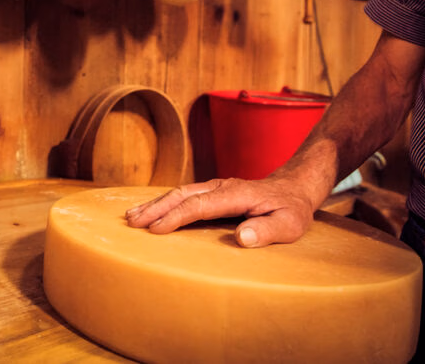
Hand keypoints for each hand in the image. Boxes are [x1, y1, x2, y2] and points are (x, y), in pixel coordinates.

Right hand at [124, 173, 320, 247]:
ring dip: (155, 204)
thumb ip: (266, 231)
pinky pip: (183, 195)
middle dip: (155, 208)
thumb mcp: (289, 225)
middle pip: (181, 195)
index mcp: (235, 195)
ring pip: (178, 192)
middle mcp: (220, 187)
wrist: (293, 188)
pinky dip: (163, 202)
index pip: (199, 205)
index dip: (176, 217)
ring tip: (131, 216)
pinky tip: (150, 210)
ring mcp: (214, 187)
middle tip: (132, 222)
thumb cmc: (291, 210)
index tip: (155, 230)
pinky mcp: (211, 191)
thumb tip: (241, 237)